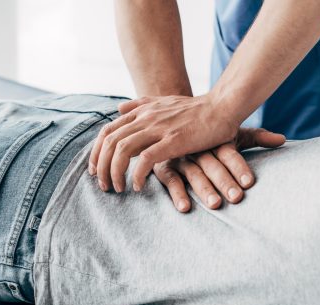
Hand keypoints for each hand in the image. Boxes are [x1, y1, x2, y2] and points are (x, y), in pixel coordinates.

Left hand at [88, 94, 239, 192]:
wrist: (222, 107)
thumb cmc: (198, 109)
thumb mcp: (164, 101)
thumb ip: (140, 105)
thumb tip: (118, 109)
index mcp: (142, 111)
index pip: (107, 132)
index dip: (96, 152)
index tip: (96, 170)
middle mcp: (146, 118)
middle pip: (109, 143)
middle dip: (100, 167)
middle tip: (103, 185)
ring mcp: (159, 128)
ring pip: (122, 151)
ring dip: (114, 173)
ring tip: (117, 189)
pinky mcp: (173, 140)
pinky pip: (145, 159)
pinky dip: (137, 175)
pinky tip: (138, 186)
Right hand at [153, 128, 285, 211]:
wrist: (171, 121)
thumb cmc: (209, 134)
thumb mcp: (232, 134)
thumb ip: (257, 138)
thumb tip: (283, 139)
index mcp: (215, 139)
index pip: (229, 152)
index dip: (239, 166)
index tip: (249, 182)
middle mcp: (198, 147)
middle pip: (213, 165)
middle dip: (225, 181)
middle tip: (236, 198)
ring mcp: (180, 156)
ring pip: (194, 173)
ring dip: (204, 189)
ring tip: (215, 204)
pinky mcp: (164, 166)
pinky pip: (171, 180)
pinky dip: (177, 193)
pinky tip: (185, 207)